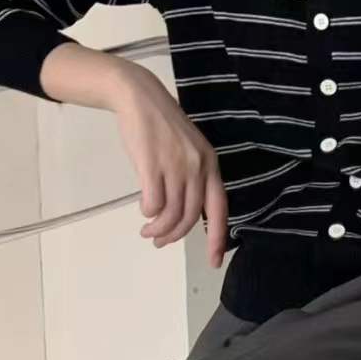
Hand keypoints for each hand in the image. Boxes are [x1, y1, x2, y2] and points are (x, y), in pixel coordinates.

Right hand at [109, 68, 228, 267]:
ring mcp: (175, 165)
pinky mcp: (152, 164)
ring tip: (147, 230)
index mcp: (210, 164)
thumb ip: (193, 177)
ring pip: (170, 214)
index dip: (218, 238)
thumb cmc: (162, 126)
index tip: (215, 262)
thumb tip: (186, 214)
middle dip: (174, 236)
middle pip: (190, 217)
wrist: (140, 98)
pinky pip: (153, 203)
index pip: (219, 208)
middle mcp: (197, 166)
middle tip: (158, 242)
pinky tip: (143, 209)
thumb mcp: (189, 150)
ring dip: (157, 229)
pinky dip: (147, 212)